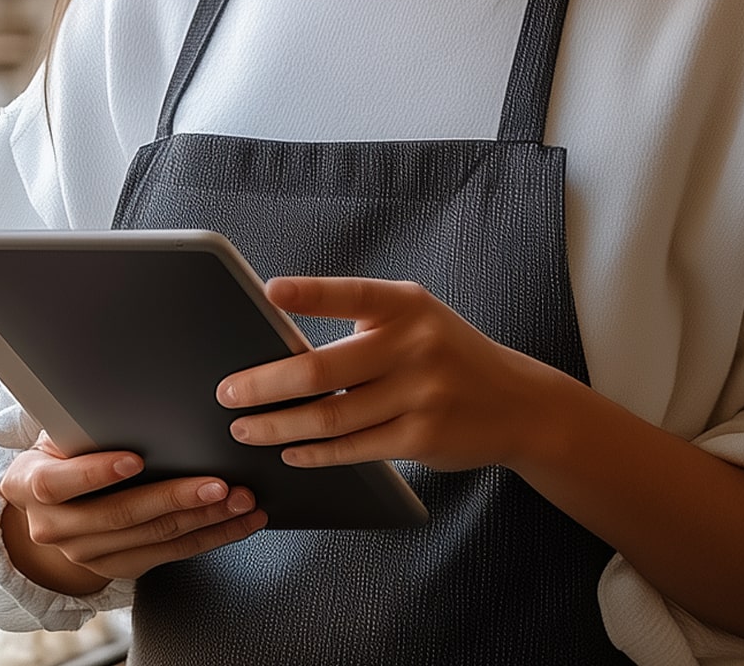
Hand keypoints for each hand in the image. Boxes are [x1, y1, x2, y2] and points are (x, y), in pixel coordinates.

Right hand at [0, 434, 267, 592]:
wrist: (51, 503)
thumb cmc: (61, 451)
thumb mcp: (58, 431)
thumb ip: (83, 421)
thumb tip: (130, 388)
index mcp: (29, 485)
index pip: (58, 484)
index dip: (96, 473)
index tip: (135, 459)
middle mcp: (53, 528)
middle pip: (119, 516)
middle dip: (173, 498)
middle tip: (216, 483)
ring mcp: (86, 554)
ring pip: (153, 537)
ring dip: (204, 519)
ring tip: (240, 500)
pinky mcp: (119, 568)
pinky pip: (171, 554)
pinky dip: (210, 537)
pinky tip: (237, 522)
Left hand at [217, 276, 566, 472]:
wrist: (517, 403)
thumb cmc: (445, 355)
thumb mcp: (416, 321)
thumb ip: (363, 326)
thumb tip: (280, 348)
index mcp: (406, 305)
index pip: (349, 293)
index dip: (310, 292)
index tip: (269, 291)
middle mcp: (414, 346)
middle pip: (321, 369)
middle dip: (264, 384)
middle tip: (226, 393)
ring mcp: (420, 395)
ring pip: (330, 417)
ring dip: (278, 426)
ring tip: (245, 427)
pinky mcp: (421, 439)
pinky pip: (354, 449)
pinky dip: (314, 453)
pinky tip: (289, 451)